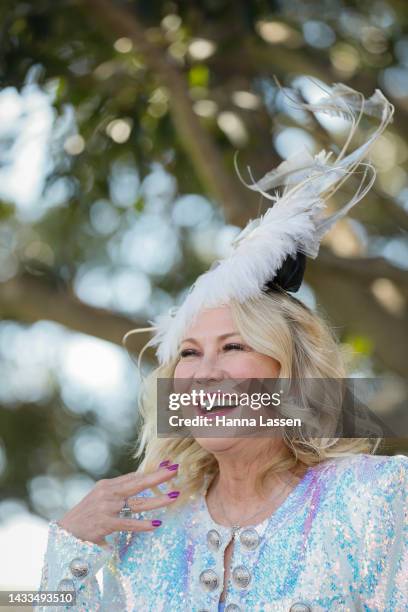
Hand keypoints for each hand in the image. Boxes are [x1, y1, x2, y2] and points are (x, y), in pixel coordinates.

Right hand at [57, 461, 179, 545]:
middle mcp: (108, 493)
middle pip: (138, 483)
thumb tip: (140, 479)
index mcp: (108, 485)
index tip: (168, 464)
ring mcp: (107, 508)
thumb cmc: (87, 514)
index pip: (134, 475)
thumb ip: (119, 490)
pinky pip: (128, 523)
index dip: (152, 470)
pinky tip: (157, 523)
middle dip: (158, 476)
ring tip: (174, 496)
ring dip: (158, 500)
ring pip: (137, 503)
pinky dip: (143, 523)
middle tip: (175, 470)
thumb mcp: (101, 497)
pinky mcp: (105, 524)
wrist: (66, 531)